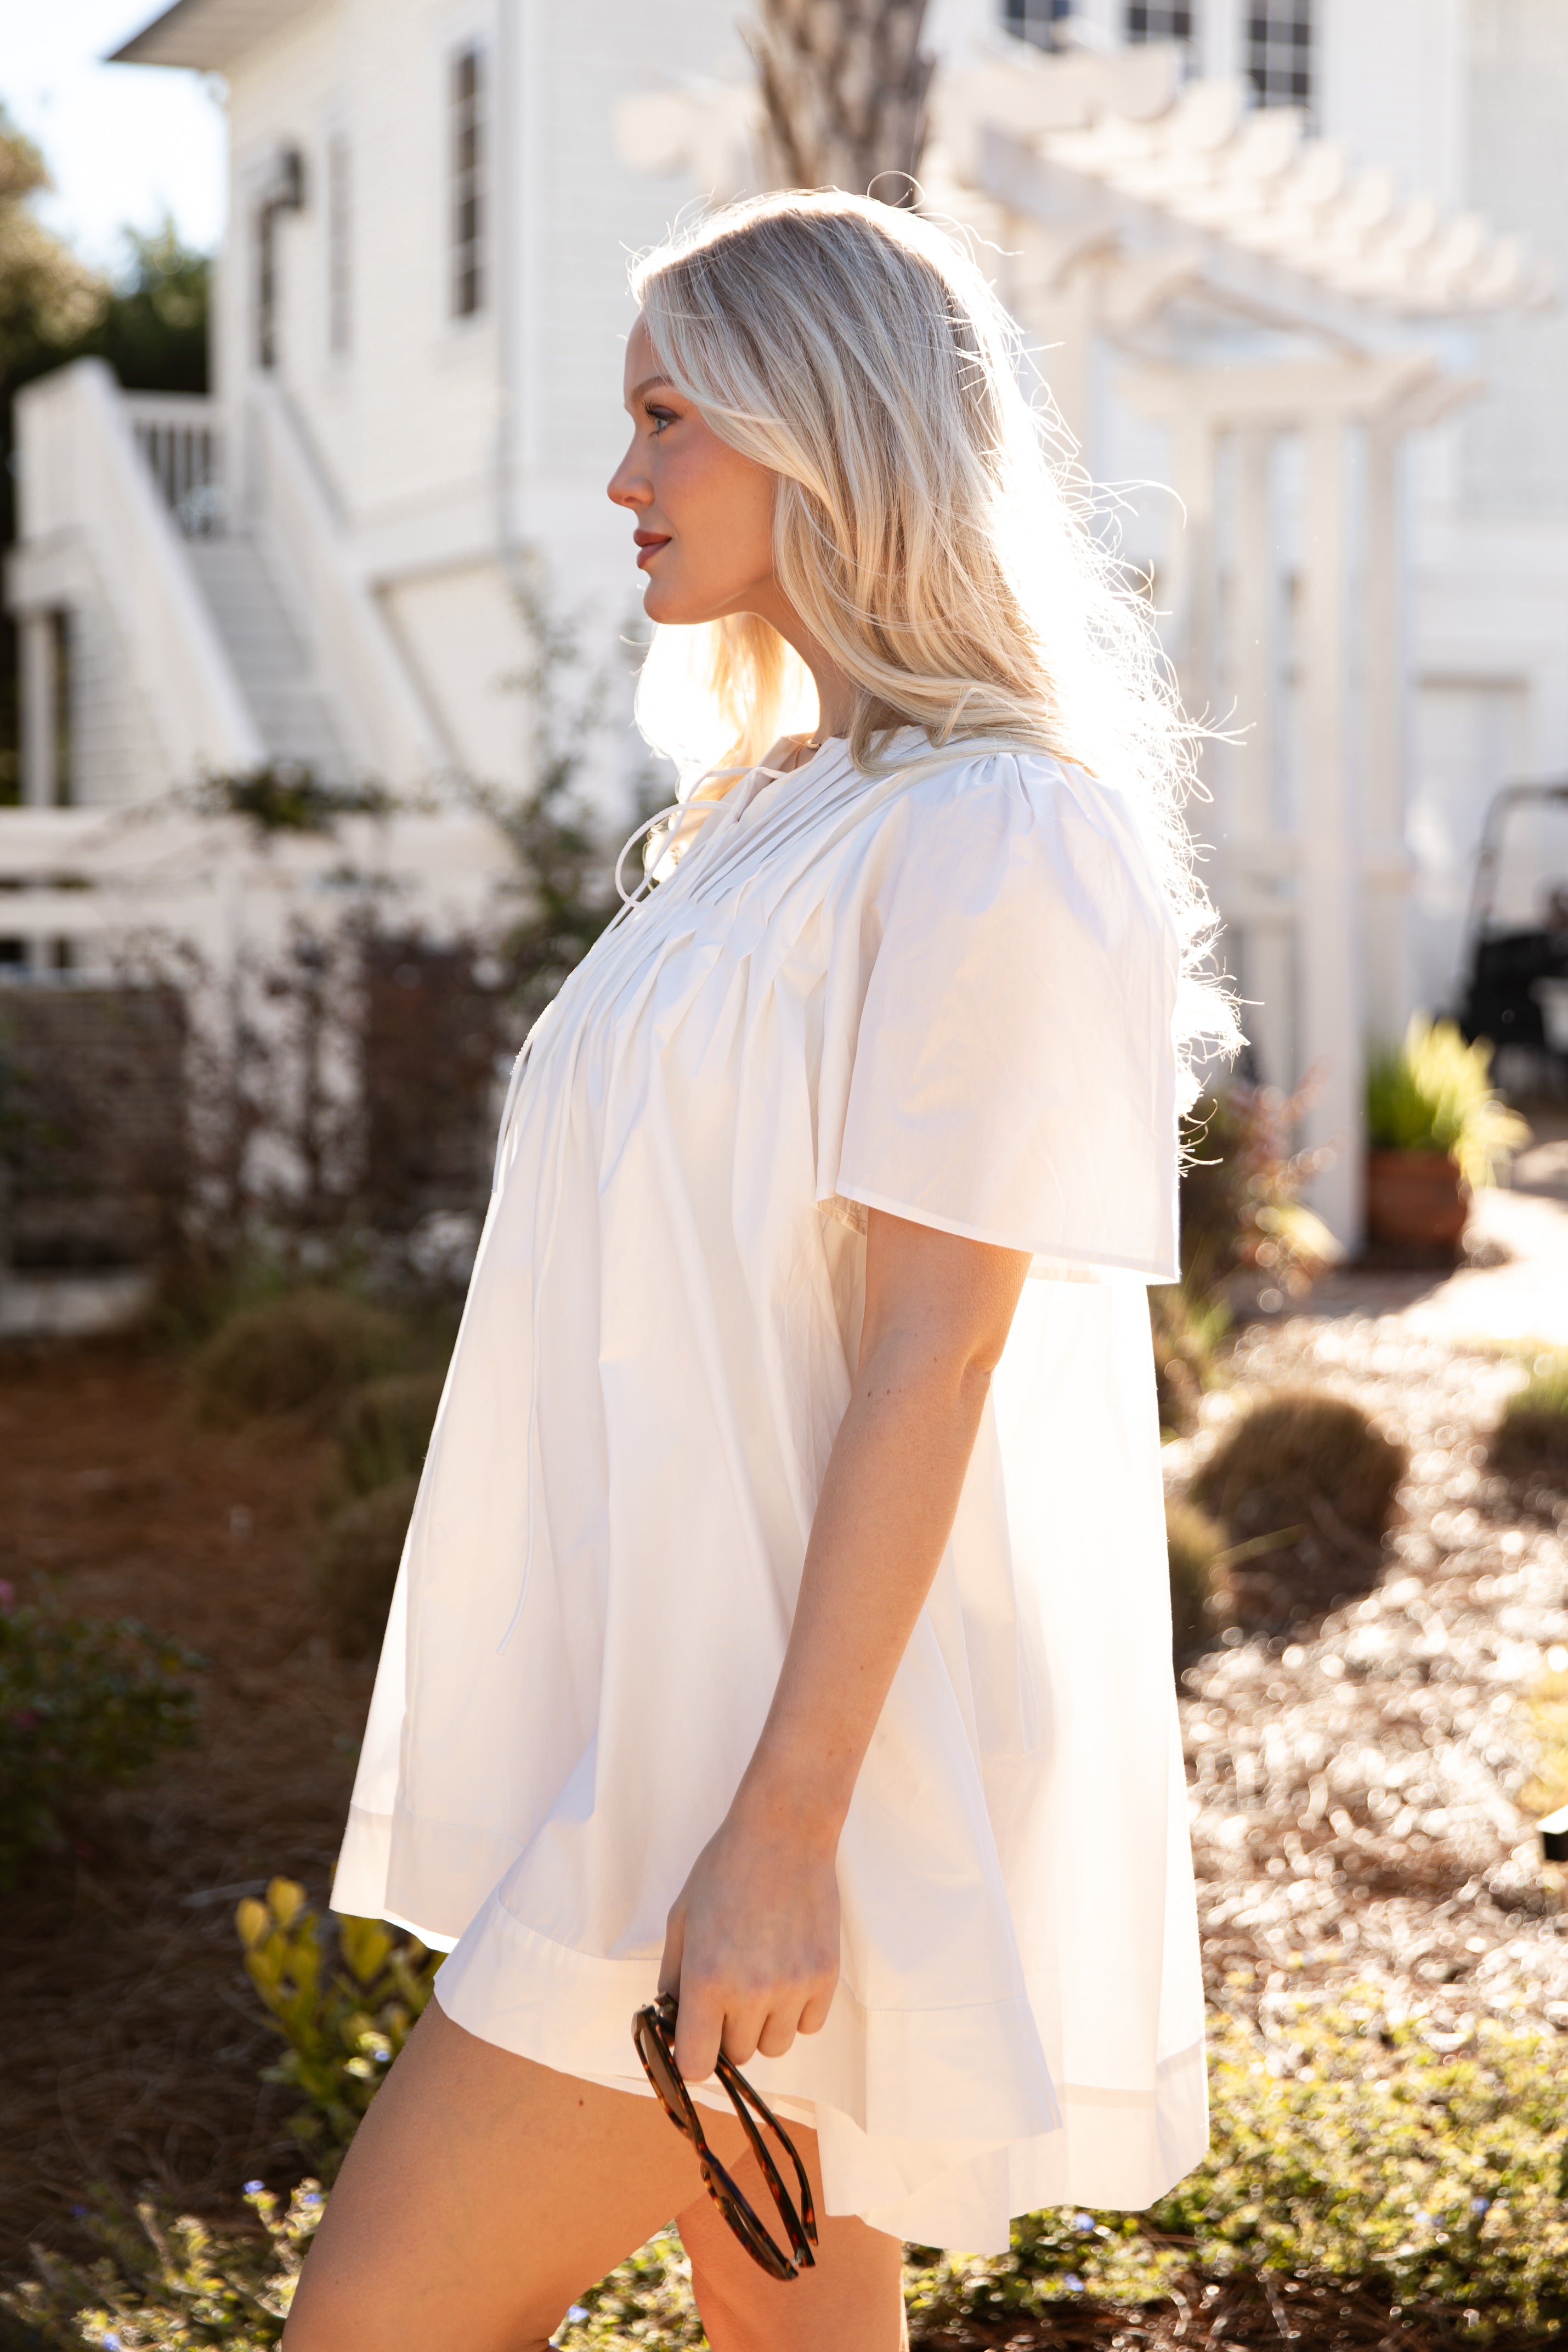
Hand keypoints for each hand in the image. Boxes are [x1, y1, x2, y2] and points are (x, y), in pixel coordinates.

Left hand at [658, 1797, 839, 2084]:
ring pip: (775, 2045)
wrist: (784, 1832)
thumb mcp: (681, 1920)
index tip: (695, 2038)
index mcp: (708, 1980)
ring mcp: (793, 1986)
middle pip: (738, 2055)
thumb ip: (672, 1980)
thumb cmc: (725, 1870)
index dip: (692, 2056)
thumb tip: (671, 2027)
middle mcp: (752, 1992)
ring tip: (760, 1979)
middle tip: (728, 1991)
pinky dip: (796, 2010)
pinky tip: (787, 1971)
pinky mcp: (825, 1976)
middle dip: (727, 2031)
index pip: (697, 2065)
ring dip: (763, 2025)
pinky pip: (808, 2024)